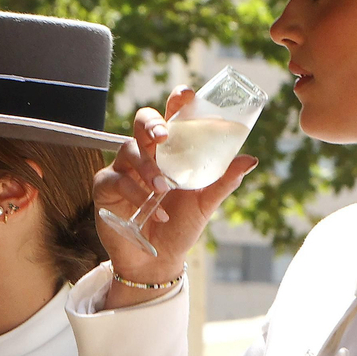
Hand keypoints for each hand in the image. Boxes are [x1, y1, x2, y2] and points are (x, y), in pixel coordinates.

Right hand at [95, 86, 258, 296]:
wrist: (157, 261)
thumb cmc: (180, 226)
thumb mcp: (205, 204)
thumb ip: (223, 180)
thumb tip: (251, 159)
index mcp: (170, 151)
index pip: (172, 117)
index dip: (176, 101)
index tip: (186, 94)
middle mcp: (145, 154)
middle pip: (143, 123)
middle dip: (152, 124)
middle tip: (164, 136)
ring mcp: (123, 168)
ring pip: (129, 151)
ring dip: (147, 167)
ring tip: (163, 188)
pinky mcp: (106, 187)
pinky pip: (117, 180)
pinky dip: (137, 195)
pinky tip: (154, 212)